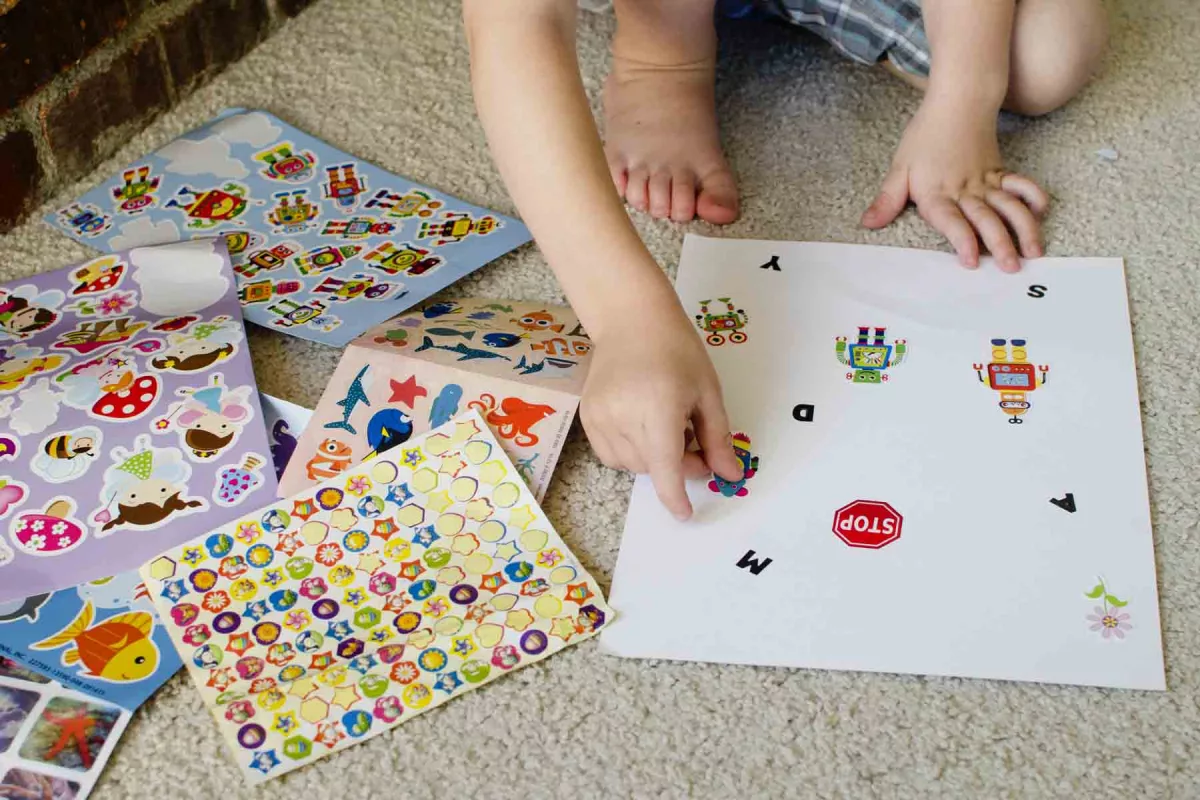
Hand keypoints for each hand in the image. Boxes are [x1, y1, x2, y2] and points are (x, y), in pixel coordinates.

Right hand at [580, 302, 741, 519]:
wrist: (631, 320)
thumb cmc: (677, 351)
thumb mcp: (707, 392)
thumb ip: (717, 438)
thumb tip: (730, 476)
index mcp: (658, 408)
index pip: (665, 468)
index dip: (675, 497)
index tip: (686, 514)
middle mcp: (623, 416)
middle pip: (651, 468)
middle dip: (676, 466)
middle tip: (693, 444)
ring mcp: (599, 417)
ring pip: (629, 465)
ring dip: (652, 459)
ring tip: (664, 428)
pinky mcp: (586, 416)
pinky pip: (610, 454)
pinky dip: (630, 452)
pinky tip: (641, 426)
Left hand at [862, 94, 1048, 271]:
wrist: (957, 102)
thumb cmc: (925, 136)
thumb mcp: (900, 168)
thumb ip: (887, 200)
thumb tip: (868, 224)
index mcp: (937, 192)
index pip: (951, 220)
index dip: (961, 240)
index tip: (971, 260)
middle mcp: (965, 190)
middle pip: (986, 219)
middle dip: (1000, 244)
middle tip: (1012, 267)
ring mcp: (986, 181)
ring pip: (1009, 206)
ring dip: (1023, 228)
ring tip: (1035, 251)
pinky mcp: (1000, 172)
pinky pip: (1021, 185)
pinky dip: (1034, 196)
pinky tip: (1042, 212)